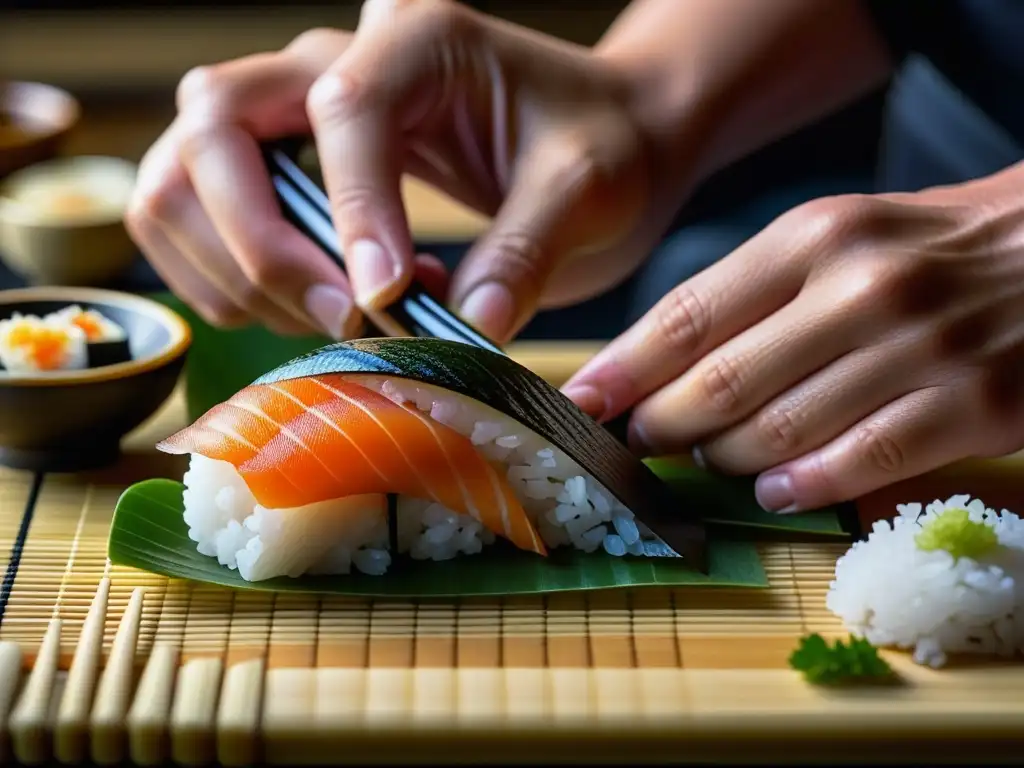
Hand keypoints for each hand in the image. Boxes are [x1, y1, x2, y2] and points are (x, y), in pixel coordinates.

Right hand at [127, 0, 683, 343]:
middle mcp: (333, 60)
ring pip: (182, 175)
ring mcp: (294, 115)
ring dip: (231, 270)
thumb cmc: (599, 146)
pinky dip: (229, 282)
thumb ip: (527, 250)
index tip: (383, 300)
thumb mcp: (590, 187)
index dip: (350, 213)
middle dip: (258, 244)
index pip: (342, 112)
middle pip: (215, 127)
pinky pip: (197, 219)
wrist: (596, 144)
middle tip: (339, 317)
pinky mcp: (284, 169)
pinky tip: (320, 306)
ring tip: (333, 317)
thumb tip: (467, 328)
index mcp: (416, 39)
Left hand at [562, 169, 1023, 512]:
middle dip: (664, 425)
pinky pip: (862, 461)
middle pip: (722, 381)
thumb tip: (659, 363)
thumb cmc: (926, 246)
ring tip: (705, 465)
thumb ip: (755, 294)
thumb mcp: (838, 235)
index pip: (689, 314)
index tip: (578, 404)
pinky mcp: (972, 404)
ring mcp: (919, 348)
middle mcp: (860, 287)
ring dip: (725, 461)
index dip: (623, 369)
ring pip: (781, 430)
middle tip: (638, 445)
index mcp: (814, 236)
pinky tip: (772, 493)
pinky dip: (803, 485)